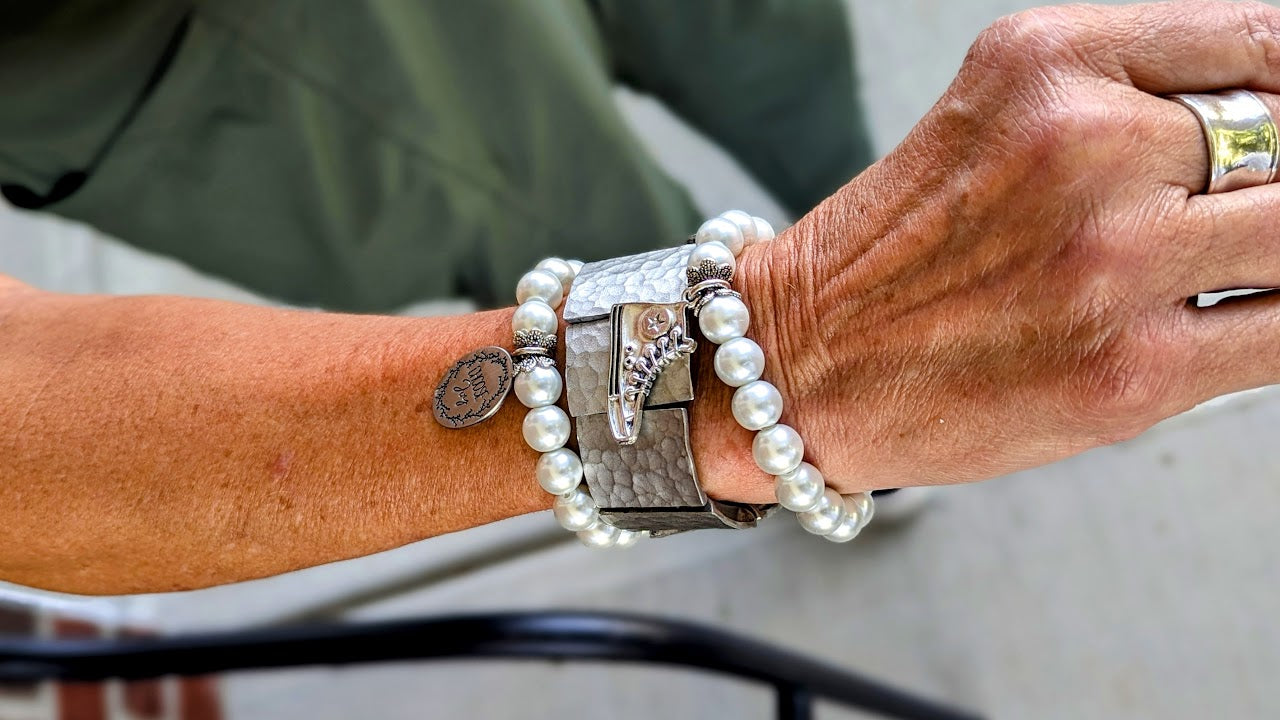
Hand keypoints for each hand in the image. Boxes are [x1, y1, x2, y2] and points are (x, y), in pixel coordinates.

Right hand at [707, 1, 1279, 498]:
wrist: (802, 363)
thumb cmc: (896, 254)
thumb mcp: (1001, 115)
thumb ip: (1136, 98)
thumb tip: (1276, 122)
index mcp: (1051, 62)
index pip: (1265, 39)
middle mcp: (1086, 146)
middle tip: (1250, 209)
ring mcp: (1111, 260)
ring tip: (1236, 264)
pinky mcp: (1128, 371)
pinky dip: (1279, 323)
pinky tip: (1247, 317)